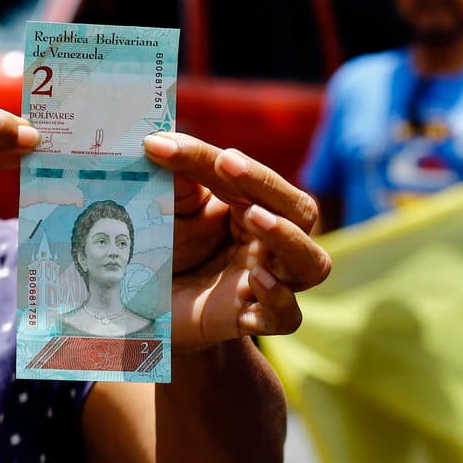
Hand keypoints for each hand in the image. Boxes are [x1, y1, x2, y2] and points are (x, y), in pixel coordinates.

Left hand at [143, 132, 330, 351]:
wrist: (151, 314)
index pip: (246, 175)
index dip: (208, 157)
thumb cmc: (168, 254)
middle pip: (299, 210)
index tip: (163, 145)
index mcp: (251, 206)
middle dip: (266, 183)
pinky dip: (278, 298)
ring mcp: (266, 283)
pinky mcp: (253, 320)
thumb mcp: (167, 215)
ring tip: (255, 217)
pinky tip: (256, 280)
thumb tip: (160, 142)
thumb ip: (173, 184)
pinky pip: (287, 315)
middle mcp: (269, 243)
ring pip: (311, 263)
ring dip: (288, 236)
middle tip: (227, 162)